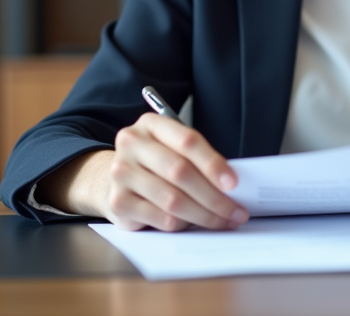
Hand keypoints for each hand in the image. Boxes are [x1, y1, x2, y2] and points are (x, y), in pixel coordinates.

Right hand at [39, 114, 248, 232]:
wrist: (113, 179)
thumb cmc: (155, 163)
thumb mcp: (172, 148)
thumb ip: (196, 159)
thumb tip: (231, 186)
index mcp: (151, 124)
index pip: (187, 140)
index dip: (213, 163)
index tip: (234, 183)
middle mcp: (132, 144)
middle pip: (181, 173)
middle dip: (214, 197)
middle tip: (235, 211)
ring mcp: (121, 173)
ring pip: (173, 200)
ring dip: (204, 215)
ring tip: (223, 221)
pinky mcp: (118, 202)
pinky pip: (161, 218)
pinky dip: (184, 225)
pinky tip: (196, 224)